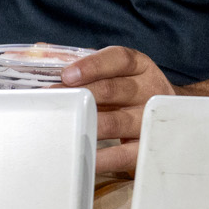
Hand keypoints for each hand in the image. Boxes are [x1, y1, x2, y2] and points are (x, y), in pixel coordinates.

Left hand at [60, 46, 175, 176]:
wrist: (169, 117)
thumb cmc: (130, 93)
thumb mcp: (116, 73)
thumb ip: (83, 64)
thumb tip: (40, 51)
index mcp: (141, 68)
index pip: (120, 59)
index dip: (93, 66)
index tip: (67, 75)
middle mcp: (149, 90)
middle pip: (115, 89)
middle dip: (81, 95)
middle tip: (54, 103)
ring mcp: (149, 119)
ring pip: (117, 121)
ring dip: (87, 124)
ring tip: (62, 129)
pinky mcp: (146, 147)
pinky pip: (123, 154)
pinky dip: (102, 157)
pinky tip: (83, 156)